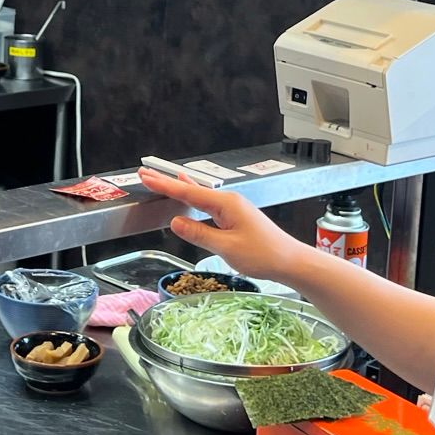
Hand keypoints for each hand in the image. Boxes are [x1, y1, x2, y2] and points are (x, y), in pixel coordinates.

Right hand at [138, 171, 310, 287]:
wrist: (289, 261)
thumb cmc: (263, 254)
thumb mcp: (227, 247)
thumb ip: (200, 233)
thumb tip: (176, 223)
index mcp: (226, 204)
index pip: (188, 193)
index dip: (165, 186)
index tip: (146, 177)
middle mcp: (229, 201)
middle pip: (192, 189)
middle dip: (168, 182)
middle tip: (146, 173)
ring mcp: (232, 208)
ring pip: (199, 195)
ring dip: (179, 188)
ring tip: (161, 180)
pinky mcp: (235, 216)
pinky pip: (208, 203)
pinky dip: (193, 196)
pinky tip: (190, 192)